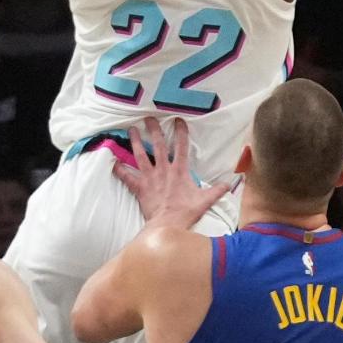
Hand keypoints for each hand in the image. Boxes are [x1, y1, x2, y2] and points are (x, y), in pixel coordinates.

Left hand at [111, 117, 234, 229]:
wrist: (168, 224)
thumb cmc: (186, 212)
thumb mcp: (205, 200)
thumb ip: (217, 190)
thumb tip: (229, 185)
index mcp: (179, 170)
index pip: (182, 146)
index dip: (180, 131)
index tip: (178, 120)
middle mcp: (163, 169)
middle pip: (158, 144)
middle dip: (153, 129)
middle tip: (148, 117)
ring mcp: (150, 177)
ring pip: (140, 155)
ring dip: (135, 141)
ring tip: (130, 130)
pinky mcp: (139, 187)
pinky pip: (127, 177)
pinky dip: (119, 170)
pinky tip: (113, 162)